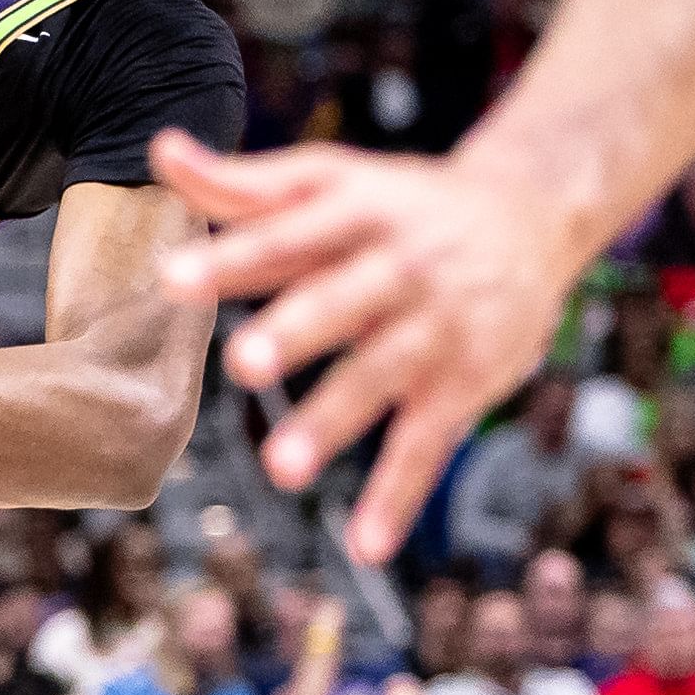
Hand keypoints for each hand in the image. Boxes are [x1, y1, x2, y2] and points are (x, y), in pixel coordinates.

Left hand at [154, 130, 598, 564]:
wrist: (534, 212)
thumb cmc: (403, 202)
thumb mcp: (332, 178)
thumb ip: (244, 183)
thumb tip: (160, 149)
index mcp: (359, 212)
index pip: (288, 234)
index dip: (233, 257)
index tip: (171, 279)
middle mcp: (401, 267)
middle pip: (343, 300)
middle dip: (295, 331)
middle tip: (242, 364)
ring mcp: (438, 327)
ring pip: (382, 375)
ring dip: (335, 421)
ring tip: (281, 469)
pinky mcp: (468, 381)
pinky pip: (429, 442)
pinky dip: (400, 496)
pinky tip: (366, 546)